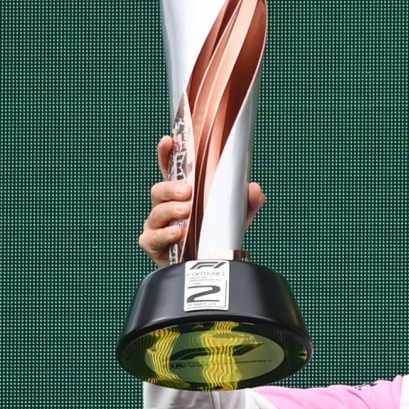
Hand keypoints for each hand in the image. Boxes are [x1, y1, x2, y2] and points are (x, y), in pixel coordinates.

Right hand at [138, 135, 265, 267]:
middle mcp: (165, 206)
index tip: (169, 140)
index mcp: (182, 193)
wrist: (208, 267)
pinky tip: (179, 232)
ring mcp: (157, 225)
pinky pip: (154, 237)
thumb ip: (246, 202)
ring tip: (187, 212)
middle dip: (171, 188)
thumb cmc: (215, 236)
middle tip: (188, 191)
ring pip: (156, 212)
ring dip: (171, 210)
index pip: (171, 169)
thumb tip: (255, 189)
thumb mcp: (235, 216)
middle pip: (159, 190)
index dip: (167, 153)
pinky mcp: (153, 244)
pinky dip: (167, 234)